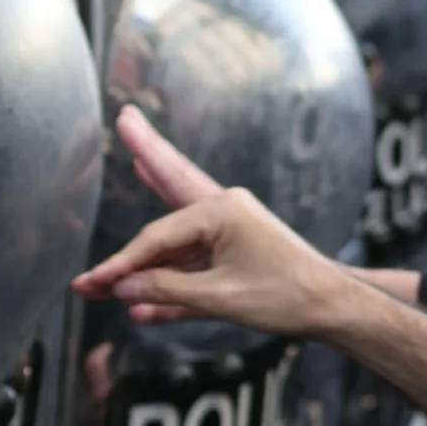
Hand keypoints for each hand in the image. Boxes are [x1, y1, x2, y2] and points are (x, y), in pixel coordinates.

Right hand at [70, 108, 356, 337]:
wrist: (332, 308)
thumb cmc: (286, 296)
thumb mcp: (221, 298)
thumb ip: (166, 291)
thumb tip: (122, 289)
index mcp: (222, 211)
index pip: (158, 236)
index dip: (123, 262)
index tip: (94, 281)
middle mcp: (224, 211)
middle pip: (172, 183)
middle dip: (147, 154)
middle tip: (127, 117)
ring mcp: (229, 231)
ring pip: (177, 232)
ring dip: (146, 242)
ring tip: (132, 159)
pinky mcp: (233, 254)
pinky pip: (191, 262)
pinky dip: (168, 271)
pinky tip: (149, 253)